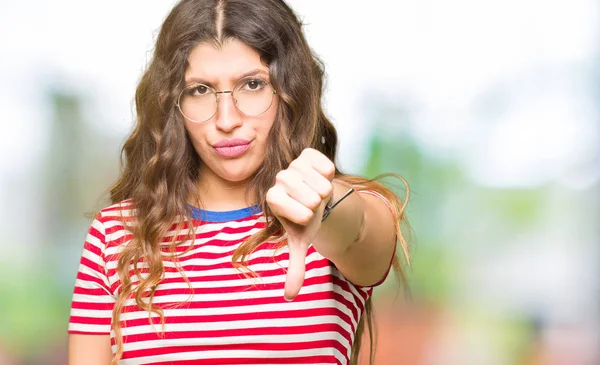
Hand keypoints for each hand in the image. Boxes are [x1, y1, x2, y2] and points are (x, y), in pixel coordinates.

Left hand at [265, 148, 334, 300]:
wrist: (314, 197)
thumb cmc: (305, 220)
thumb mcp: (301, 242)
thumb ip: (295, 268)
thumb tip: (290, 297)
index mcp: (272, 199)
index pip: (293, 208)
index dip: (304, 214)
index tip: (305, 216)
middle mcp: (279, 179)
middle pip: (311, 197)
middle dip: (318, 205)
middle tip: (313, 204)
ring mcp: (293, 164)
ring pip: (321, 183)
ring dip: (325, 192)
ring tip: (317, 193)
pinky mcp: (307, 154)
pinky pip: (326, 164)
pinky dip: (329, 174)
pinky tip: (321, 177)